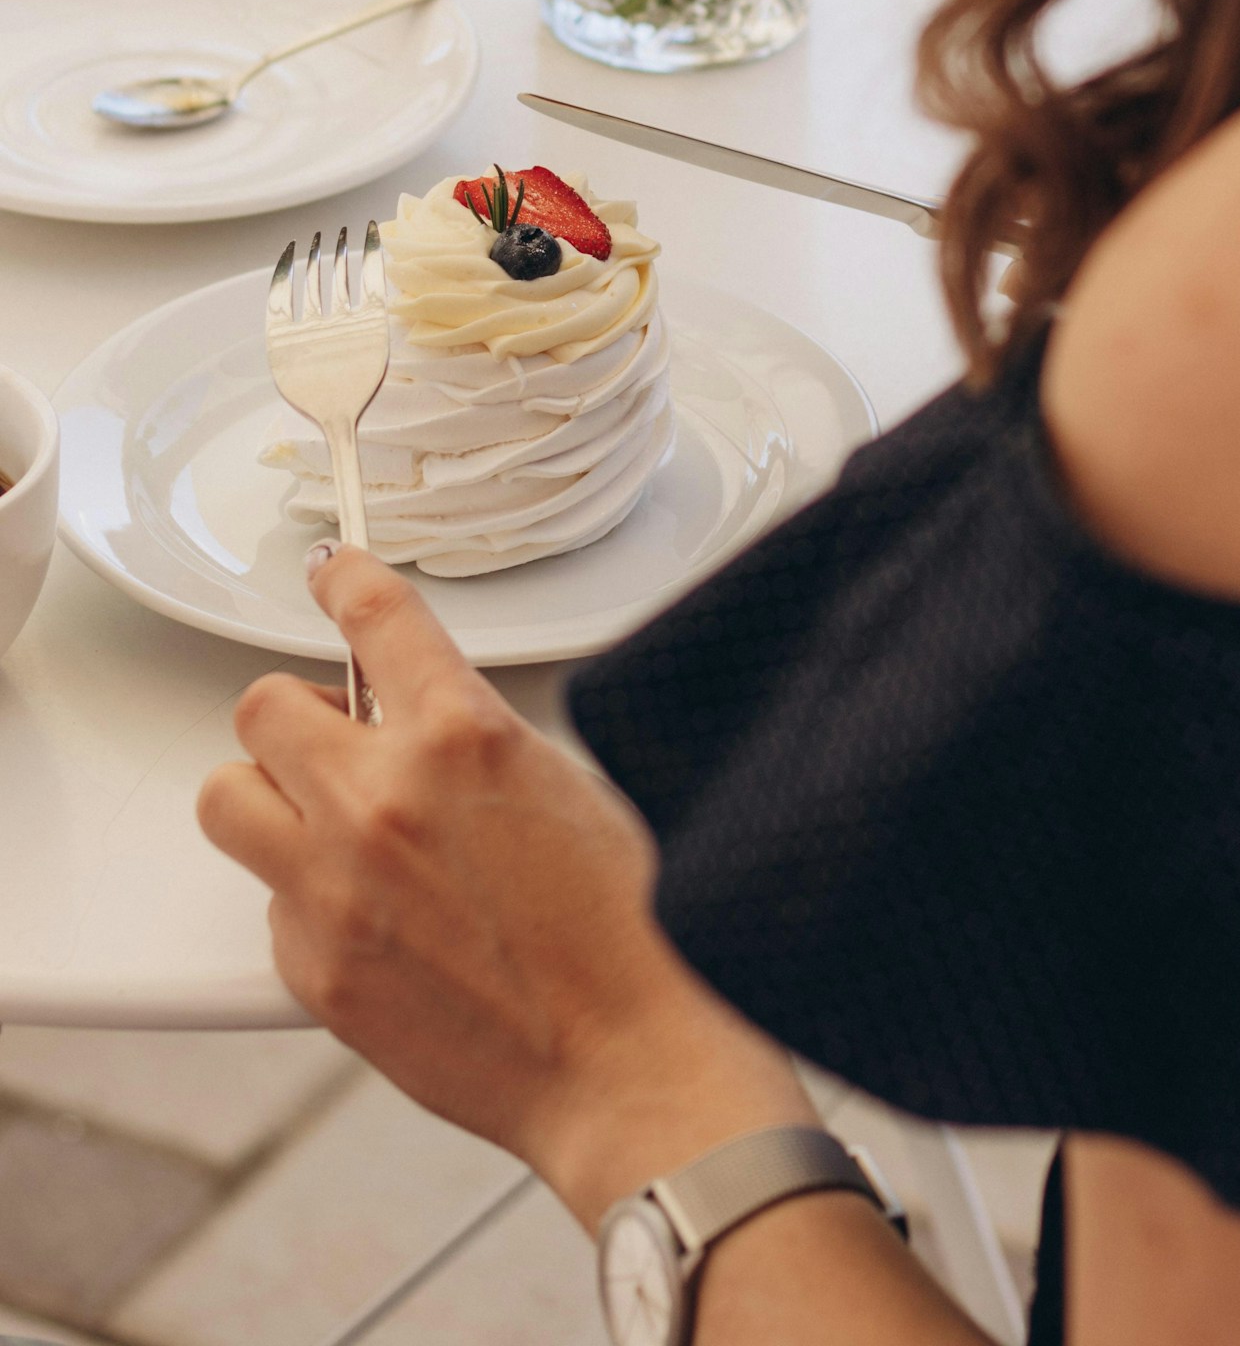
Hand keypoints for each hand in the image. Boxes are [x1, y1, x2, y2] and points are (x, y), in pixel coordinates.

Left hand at [198, 546, 810, 1223]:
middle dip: (301, 715)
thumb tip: (420, 725)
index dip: (343, 578)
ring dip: (270, 797)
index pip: (373, 617)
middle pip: (264, 706)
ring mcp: (333, 888)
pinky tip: (370, 919)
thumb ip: (471, 741)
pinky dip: (305, 899)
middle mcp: (382, 801)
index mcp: (461, 737)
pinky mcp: (313, 969)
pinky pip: (270, 903)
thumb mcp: (563, 783)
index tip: (331, 572)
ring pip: (227, 799)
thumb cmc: (623, 928)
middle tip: (338, 740)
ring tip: (323, 822)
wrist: (621, 1056)